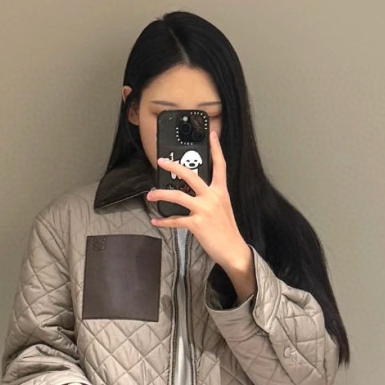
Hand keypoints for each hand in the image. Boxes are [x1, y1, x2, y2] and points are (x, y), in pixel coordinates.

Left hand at [146, 130, 254, 289]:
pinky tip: (156, 221)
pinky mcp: (197, 224)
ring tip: (151, 195)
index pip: (220, 165)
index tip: (211, 134)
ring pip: (178, 196)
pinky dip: (164, 221)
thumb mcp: (223, 208)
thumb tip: (194, 193)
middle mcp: (213, 197)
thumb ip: (211, 197)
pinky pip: (176, 220)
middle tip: (162, 161)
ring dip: (161, 195)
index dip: (216, 148)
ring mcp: (204, 210)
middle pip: (191, 176)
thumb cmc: (227, 231)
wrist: (233, 250)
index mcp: (221, 192)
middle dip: (175, 166)